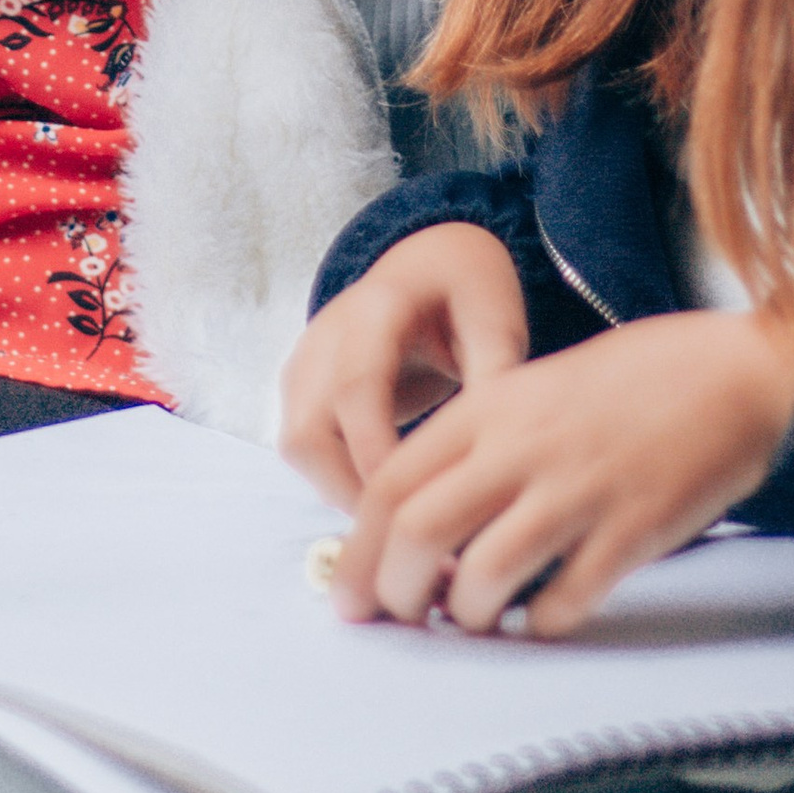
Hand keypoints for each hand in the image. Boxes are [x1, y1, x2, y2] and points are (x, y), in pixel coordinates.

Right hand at [281, 223, 532, 504]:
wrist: (426, 260)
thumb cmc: (465, 290)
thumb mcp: (496, 320)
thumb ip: (495, 376)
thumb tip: (492, 460)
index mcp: (376, 308)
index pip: (356, 389)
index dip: (375, 454)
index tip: (417, 506)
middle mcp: (324, 336)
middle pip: (307, 434)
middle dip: (351, 492)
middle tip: (413, 532)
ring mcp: (304, 362)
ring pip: (297, 449)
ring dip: (342, 491)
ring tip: (405, 519)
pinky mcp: (299, 386)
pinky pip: (304, 447)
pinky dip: (337, 479)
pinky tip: (388, 497)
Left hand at [327, 307, 793, 640]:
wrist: (735, 372)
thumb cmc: (628, 384)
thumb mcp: (532, 390)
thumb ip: (476, 449)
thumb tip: (414, 535)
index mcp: (489, 408)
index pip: (388, 486)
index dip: (356, 554)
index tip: (351, 597)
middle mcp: (523, 446)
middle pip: (419, 532)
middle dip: (395, 593)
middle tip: (404, 620)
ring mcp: (578, 489)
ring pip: (483, 576)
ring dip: (468, 617)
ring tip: (477, 620)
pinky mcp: (633, 530)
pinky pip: (563, 603)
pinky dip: (540, 625)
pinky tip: (543, 617)